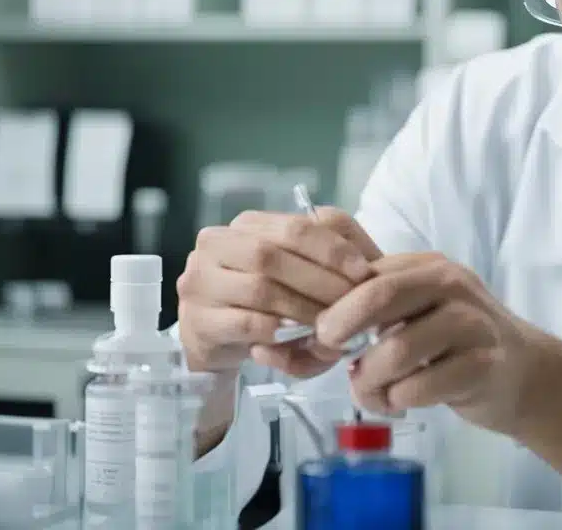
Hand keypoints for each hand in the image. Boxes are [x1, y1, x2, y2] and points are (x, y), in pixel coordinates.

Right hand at [177, 207, 381, 377]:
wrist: (222, 338)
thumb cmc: (273, 297)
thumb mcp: (302, 267)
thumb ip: (332, 253)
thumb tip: (365, 263)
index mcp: (246, 224)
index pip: (294, 227)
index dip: (332, 249)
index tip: (364, 272)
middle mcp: (216, 244)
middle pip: (273, 256)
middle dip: (320, 281)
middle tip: (352, 303)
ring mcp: (200, 282)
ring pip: (260, 290)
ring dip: (304, 309)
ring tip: (332, 324)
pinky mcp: (197, 320)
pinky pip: (245, 323)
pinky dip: (279, 331)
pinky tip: (301, 337)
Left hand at [316, 252, 544, 434]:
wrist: (524, 373)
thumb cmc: (455, 342)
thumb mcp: (416, 310)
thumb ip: (371, 303)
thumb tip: (308, 300)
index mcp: (430, 268)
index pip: (368, 272)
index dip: (332, 302)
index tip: (315, 332)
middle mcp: (453, 286)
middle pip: (380, 296)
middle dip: (342, 327)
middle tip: (330, 352)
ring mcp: (472, 325)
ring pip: (396, 350)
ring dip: (369, 379)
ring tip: (370, 391)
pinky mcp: (483, 366)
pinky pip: (419, 387)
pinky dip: (397, 400)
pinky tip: (399, 402)